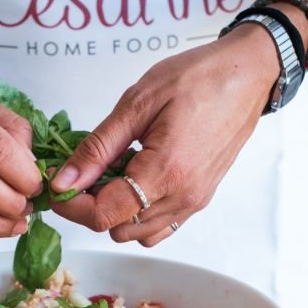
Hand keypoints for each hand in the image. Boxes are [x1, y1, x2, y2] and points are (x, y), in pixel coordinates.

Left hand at [50, 25, 280, 245]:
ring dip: (115, 212)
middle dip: (91, 207)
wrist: (247, 74)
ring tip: (111, 172)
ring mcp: (194, 202)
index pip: (104, 215)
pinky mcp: (200, 198)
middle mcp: (183, 197)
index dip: (72, 205)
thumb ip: (96, 149)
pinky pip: (159, 226)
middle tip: (84, 172)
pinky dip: (138, 214)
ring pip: (137, 233)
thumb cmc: (196, 78)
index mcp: (166, 173)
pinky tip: (134, 181)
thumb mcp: (136, 104)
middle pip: (117, 229)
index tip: (59, 183)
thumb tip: (64, 182)